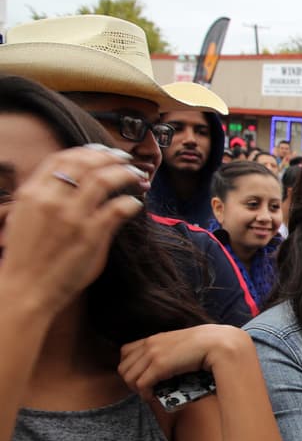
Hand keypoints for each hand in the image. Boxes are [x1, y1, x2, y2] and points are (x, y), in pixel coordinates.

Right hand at [0, 145, 147, 313]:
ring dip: (126, 174)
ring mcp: (72, 216)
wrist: (25, 289)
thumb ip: (45, 198)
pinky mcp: (91, 235)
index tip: (102, 152)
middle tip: (126, 159)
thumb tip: (71, 184)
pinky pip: (117, 208)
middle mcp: (51, 199)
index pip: (62, 158)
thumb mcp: (24, 218)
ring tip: (138, 176)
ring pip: (104, 180)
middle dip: (110, 157)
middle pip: (86, 164)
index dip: (86, 152)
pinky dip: (130, 202)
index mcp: (32, 193)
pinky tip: (135, 204)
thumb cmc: (26, 257)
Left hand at [119, 325, 247, 400]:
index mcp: (156, 338)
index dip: (131, 368)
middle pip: (123, 366)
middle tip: (146, 389)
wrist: (220, 344)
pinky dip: (145, 394)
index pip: (126, 352)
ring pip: (129, 377)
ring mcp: (153, 353)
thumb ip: (173, 353)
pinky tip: (155, 396)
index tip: (144, 378)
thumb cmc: (208, 347)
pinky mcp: (159, 364)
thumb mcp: (184, 347)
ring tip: (151, 394)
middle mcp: (150, 343)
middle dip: (131, 381)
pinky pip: (141, 384)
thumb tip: (170, 369)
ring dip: (137, 389)